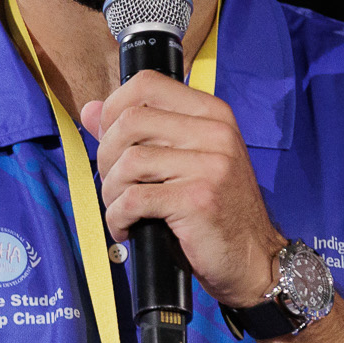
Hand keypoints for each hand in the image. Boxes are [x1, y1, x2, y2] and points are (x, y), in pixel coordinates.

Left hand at [79, 71, 283, 307]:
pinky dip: (118, 217)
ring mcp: (210, 165)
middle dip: (106, 156)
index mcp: (212, 113)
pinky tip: (127, 228)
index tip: (109, 140)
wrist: (254, 258)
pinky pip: (134, 199)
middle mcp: (215, 132)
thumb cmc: (214, 210)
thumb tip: (90, 109)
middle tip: (115, 185)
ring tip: (121, 210)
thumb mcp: (182, 160)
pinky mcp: (198, 200)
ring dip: (112, 192)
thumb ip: (139, 132)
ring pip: (128, 162)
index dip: (113, 109)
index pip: (146, 84)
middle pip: (130, 122)